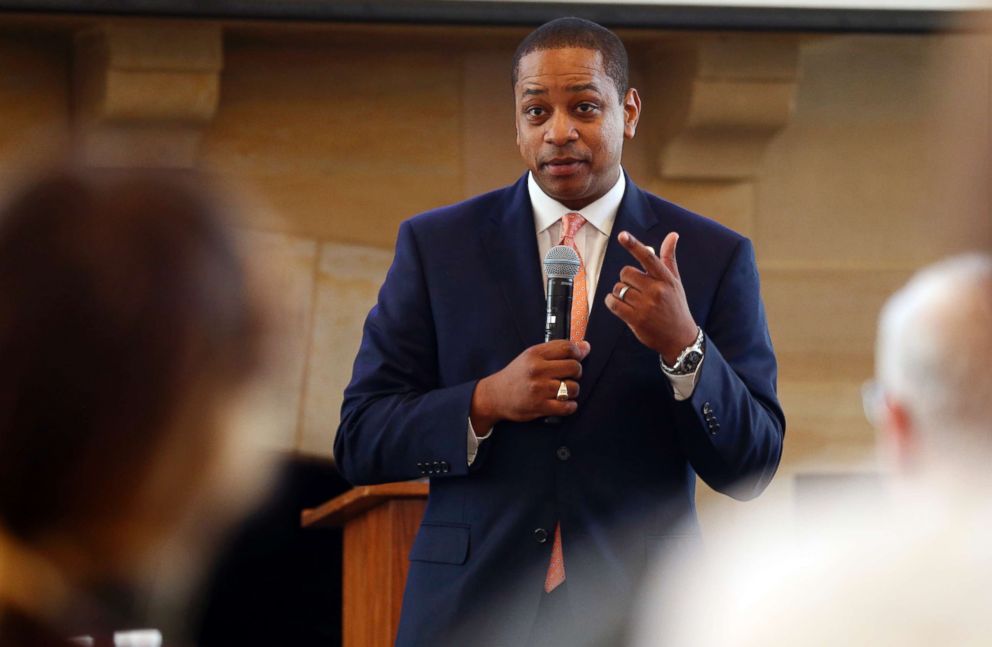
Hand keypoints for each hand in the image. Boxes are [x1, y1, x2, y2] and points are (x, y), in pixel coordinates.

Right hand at [470, 340, 590, 432]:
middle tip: (569, 376)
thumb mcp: (531, 356)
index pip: (567, 347)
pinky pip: (567, 406)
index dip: (578, 352)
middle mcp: (537, 369)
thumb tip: (586, 346)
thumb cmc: (517, 375)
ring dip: (573, 391)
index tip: (578, 357)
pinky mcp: (539, 406)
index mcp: (535, 354)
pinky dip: (570, 406)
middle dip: (577, 372)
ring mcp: (539, 389)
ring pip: (573, 387)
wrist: (495, 396)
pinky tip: (565, 403)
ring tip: (565, 390)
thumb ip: (557, 350)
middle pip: (574, 367)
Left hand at [604, 231, 697, 363]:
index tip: (622, 235)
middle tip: (635, 289)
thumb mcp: (675, 282)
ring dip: (619, 293)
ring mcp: (646, 305)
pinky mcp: (636, 319)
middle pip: (626, 273)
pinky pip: (613, 303)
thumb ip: (669, 258)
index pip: (648, 258)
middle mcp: (657, 290)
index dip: (634, 245)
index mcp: (666, 279)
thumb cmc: (676, 307)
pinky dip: (611, 302)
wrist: (680, 338)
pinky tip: (618, 305)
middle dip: (626, 279)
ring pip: (618, 288)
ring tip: (631, 300)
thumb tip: (672, 235)